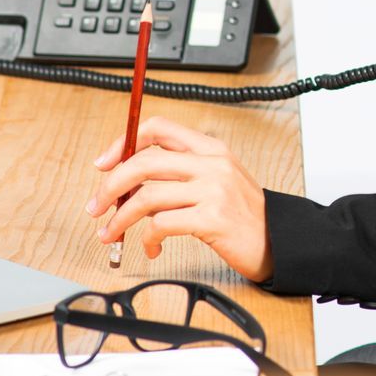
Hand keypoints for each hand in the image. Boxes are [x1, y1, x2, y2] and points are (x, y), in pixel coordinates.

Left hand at [85, 116, 272, 281]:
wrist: (279, 241)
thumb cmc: (244, 216)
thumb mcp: (217, 181)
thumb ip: (179, 176)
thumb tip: (130, 187)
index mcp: (211, 149)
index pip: (158, 129)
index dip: (124, 143)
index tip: (104, 164)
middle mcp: (212, 164)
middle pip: (143, 162)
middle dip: (110, 185)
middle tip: (97, 205)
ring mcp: (213, 190)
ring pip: (146, 196)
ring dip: (119, 218)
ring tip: (111, 233)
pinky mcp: (212, 219)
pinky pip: (161, 225)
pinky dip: (147, 239)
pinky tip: (151, 247)